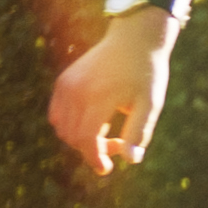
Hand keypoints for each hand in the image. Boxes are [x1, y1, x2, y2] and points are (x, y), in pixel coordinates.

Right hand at [49, 18, 169, 178]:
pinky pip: (57, 114)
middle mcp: (77, 90)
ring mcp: (66, 85)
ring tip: (107, 130)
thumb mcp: (151, 103)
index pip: (86, 138)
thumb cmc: (147, 72)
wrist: (135, 38)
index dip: (94, 158)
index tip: (106, 169)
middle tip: (116, 144)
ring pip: (62, 128)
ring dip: (80, 139)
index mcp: (100, 96)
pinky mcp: (63, 82)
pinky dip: (70, 125)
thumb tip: (130, 160)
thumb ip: (139, 132)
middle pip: (72, 136)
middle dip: (91, 149)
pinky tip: (93, 121)